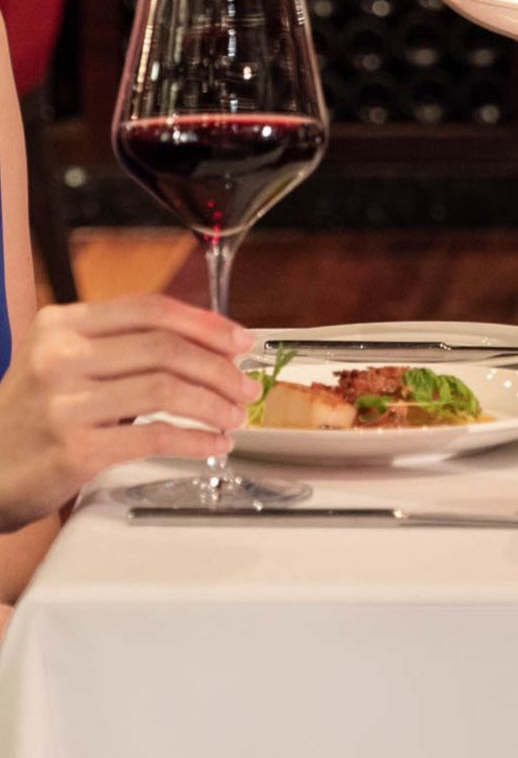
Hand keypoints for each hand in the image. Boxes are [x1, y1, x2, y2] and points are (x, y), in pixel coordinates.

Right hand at [0, 295, 252, 528]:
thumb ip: (117, 346)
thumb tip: (204, 343)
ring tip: (235, 415)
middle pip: (165, 347)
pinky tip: (213, 444)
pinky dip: (194, 439)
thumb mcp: (60, 363)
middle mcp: (61, 356)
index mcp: (62, 324)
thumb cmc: (30, 418)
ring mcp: (66, 402)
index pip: (150, 309)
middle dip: (218, 365)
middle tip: (246, 383)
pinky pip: (153, 436)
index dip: (204, 322)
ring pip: (166, 389)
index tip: (240, 339)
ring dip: (213, 402)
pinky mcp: (75, 449)